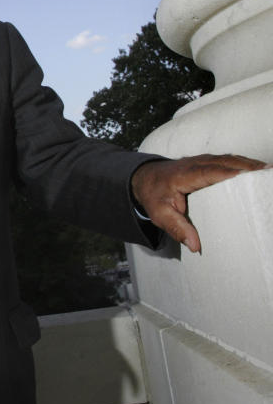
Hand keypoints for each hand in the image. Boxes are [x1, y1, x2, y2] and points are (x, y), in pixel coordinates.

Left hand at [131, 154, 266, 252]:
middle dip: (247, 166)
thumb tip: (195, 246)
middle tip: (268, 172)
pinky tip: (256, 168)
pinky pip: (226, 159)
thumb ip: (177, 228)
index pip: (210, 172)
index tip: (249, 175)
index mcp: (184, 175)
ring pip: (228, 158)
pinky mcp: (206, 162)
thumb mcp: (160, 215)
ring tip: (268, 170)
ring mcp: (201, 160)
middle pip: (224, 161)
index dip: (229, 172)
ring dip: (248, 163)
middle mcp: (194, 164)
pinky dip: (242, 162)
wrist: (143, 178)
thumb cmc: (153, 196)